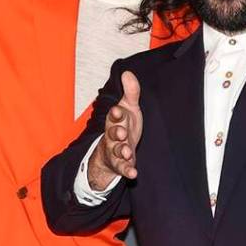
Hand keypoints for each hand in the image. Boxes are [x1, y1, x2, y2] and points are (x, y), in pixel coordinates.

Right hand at [88, 71, 143, 189]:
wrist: (114, 149)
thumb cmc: (123, 125)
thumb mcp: (129, 108)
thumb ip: (131, 92)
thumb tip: (128, 72)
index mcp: (115, 121)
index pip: (114, 116)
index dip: (116, 113)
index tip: (118, 110)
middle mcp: (113, 136)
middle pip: (112, 134)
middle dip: (116, 133)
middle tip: (121, 133)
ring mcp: (116, 151)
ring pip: (117, 151)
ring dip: (122, 151)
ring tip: (127, 152)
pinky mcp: (121, 164)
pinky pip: (123, 168)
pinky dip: (127, 171)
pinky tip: (133, 173)